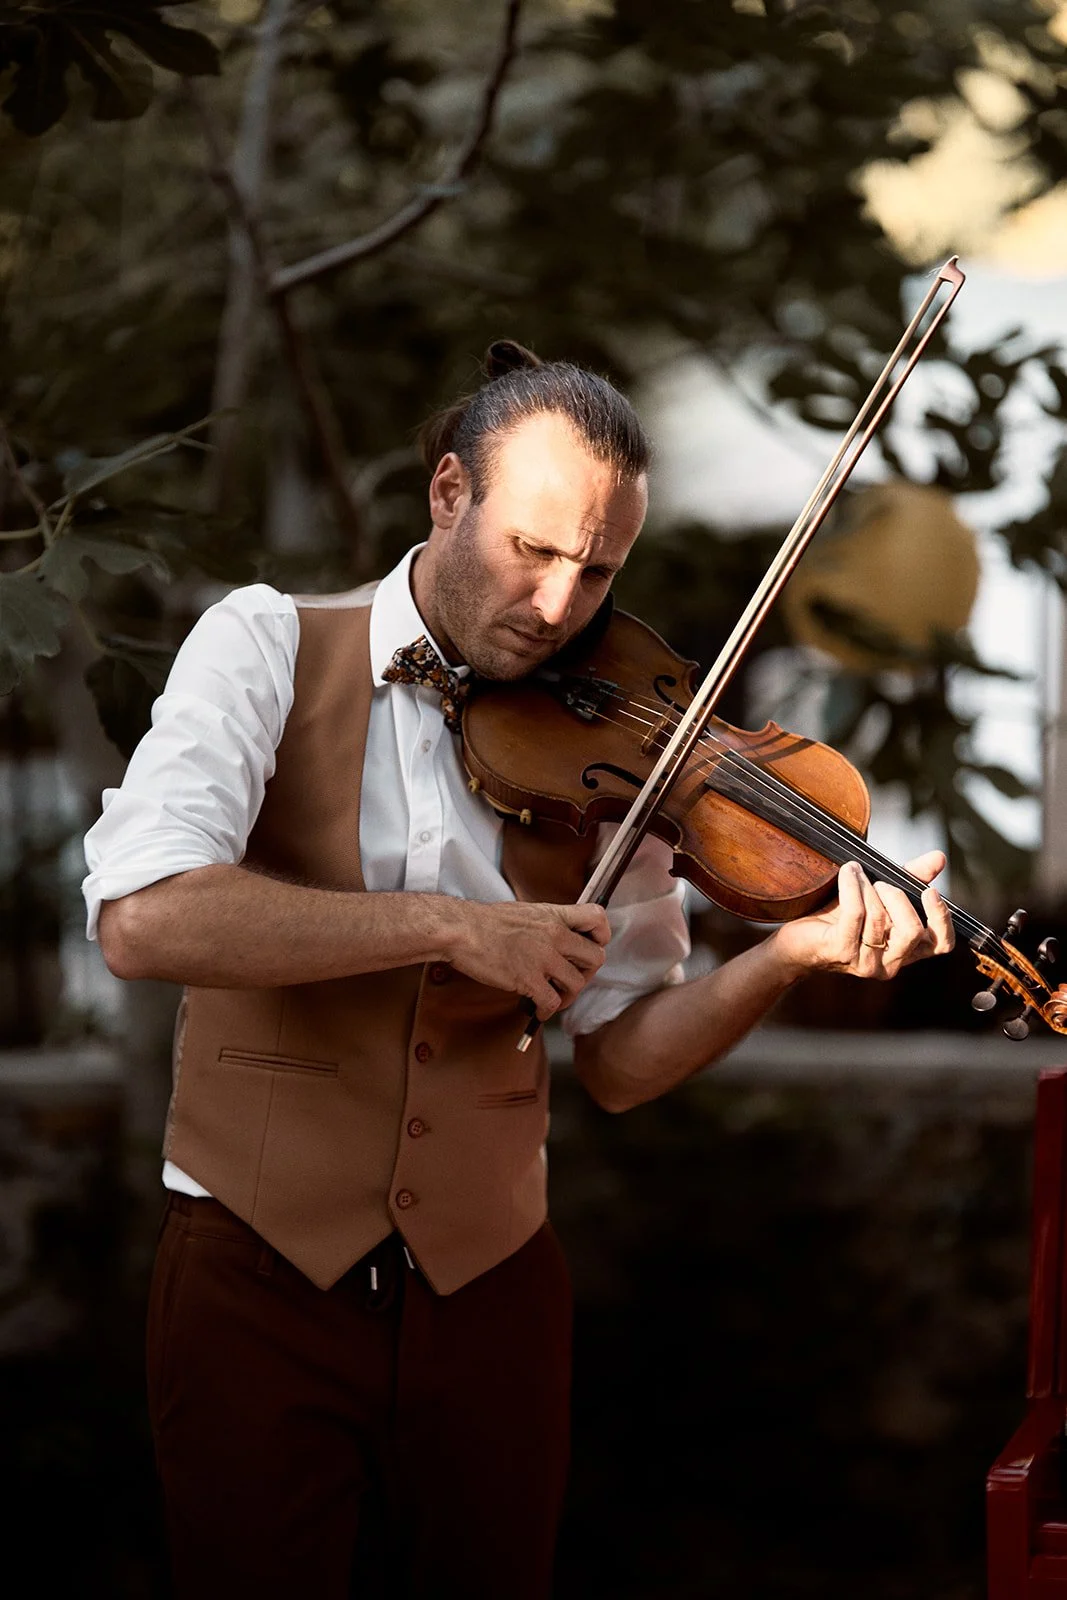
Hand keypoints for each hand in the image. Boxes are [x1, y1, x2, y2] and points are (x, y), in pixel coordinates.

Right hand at [449, 901, 610, 1019]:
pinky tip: (537, 1009)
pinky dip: (547, 1011)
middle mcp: (554, 935)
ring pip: (577, 984)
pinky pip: (553, 1002)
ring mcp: (543, 958)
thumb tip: (561, 938)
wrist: (461, 931)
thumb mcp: (525, 912)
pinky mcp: (529, 980)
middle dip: (587, 973)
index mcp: (554, 915)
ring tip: (553, 998)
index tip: (592, 946)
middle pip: (596, 957)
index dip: (601, 935)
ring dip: (568, 996)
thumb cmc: (485, 922)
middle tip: (572, 979)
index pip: (597, 918)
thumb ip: (548, 924)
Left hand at [771, 851, 954, 981]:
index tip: (930, 891)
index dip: (941, 919)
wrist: (798, 940)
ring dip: (868, 886)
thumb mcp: (880, 896)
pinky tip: (848, 873)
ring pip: (880, 917)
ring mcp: (865, 962)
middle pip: (913, 930)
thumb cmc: (840, 918)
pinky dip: (853, 886)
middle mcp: (890, 964)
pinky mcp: (841, 951)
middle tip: (879, 883)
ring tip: (856, 874)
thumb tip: (939, 858)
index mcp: (905, 953)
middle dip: (897, 897)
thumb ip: (910, 879)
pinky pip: (856, 913)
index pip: (941, 945)